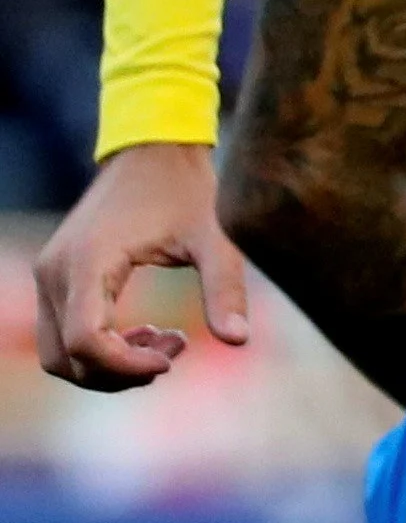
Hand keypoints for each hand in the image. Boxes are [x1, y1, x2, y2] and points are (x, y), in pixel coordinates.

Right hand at [31, 141, 254, 388]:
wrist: (154, 150)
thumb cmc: (187, 190)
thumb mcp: (216, 238)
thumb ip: (225, 287)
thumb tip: (239, 341)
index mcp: (88, 262)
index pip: (85, 342)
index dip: (126, 365)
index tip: (173, 357)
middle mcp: (56, 271)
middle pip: (63, 358)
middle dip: (119, 373)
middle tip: (174, 351)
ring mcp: (51, 275)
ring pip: (58, 353)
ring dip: (109, 365)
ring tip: (168, 341)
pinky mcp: (58, 276)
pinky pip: (63, 333)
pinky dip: (101, 348)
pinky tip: (150, 332)